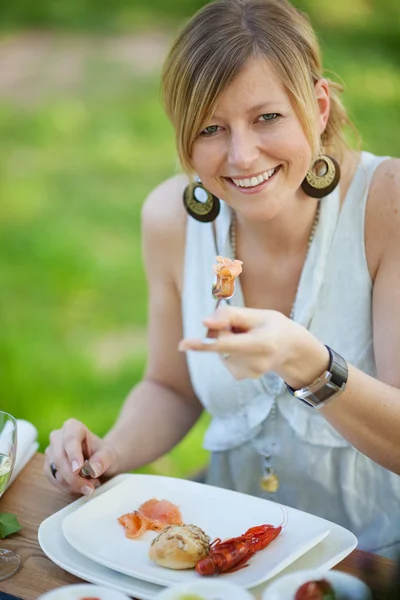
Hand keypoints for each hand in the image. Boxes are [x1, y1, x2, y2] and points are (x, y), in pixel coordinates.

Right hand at [43, 419, 118, 495]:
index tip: (78, 469)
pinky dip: (68, 488)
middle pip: (60, 458)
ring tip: (90, 484)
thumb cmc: (103, 454)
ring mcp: (51, 453)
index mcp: (72, 427)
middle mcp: (57, 437)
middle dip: (74, 477)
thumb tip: (92, 470)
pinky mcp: (48, 467)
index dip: (73, 454)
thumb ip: (103, 460)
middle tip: (89, 488)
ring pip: (56, 473)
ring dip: (73, 484)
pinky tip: (81, 486)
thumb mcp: (109, 454)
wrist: (99, 462)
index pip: (70, 439)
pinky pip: (54, 482)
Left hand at [179, 305, 328, 386]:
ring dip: (227, 340)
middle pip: (220, 343)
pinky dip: (229, 350)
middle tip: (243, 326)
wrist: (291, 351)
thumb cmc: (273, 326)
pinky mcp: (241, 377)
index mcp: (263, 343)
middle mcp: (255, 362)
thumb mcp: (258, 314)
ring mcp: (248, 373)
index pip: (226, 344)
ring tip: (249, 338)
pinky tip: (246, 349)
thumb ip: (231, 315)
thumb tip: (205, 322)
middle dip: (223, 330)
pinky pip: (223, 357)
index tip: (182, 345)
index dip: (203, 343)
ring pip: (220, 350)